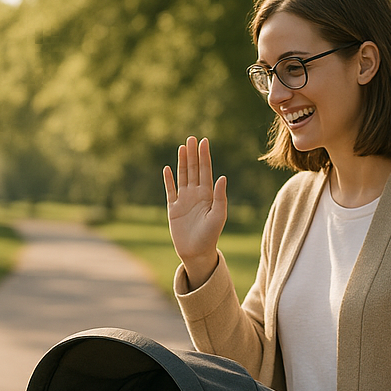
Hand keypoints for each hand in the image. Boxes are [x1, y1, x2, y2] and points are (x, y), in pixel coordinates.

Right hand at [163, 136, 227, 289]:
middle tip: (192, 138)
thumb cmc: (210, 236)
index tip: (204, 141)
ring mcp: (184, 200)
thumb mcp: (219, 216)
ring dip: (182, 162)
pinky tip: (167, 168)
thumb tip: (222, 177)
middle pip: (193, 170)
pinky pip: (170, 191)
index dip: (205, 156)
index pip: (206, 171)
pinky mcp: (173, 209)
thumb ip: (220, 196)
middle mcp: (196, 195)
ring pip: (182, 177)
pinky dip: (168, 180)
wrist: (196, 252)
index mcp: (208, 195)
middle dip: (193, 154)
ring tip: (182, 147)